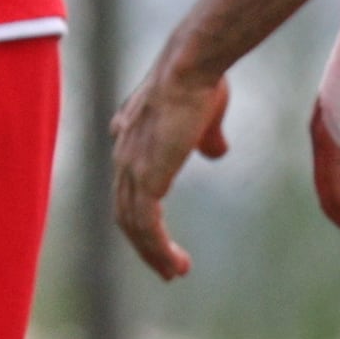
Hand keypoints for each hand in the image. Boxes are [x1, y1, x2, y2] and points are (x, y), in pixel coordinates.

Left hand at [107, 52, 231, 279]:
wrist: (191, 66)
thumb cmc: (201, 80)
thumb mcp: (206, 115)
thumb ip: (208, 137)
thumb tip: (217, 153)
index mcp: (130, 138)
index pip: (128, 186)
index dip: (142, 213)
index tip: (159, 235)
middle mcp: (123, 155)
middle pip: (125, 212)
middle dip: (144, 243)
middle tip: (166, 266)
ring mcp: (130, 168)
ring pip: (133, 225)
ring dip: (152, 253)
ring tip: (174, 272)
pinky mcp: (145, 179)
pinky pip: (146, 227)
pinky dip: (157, 249)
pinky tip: (174, 264)